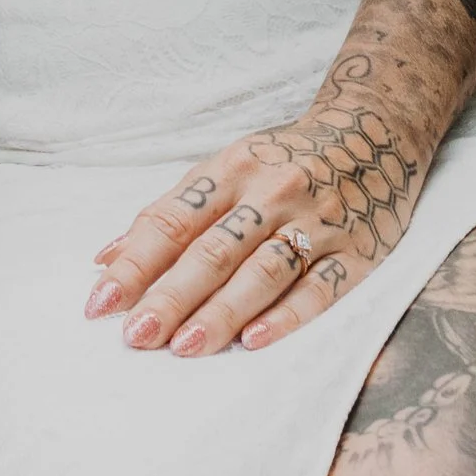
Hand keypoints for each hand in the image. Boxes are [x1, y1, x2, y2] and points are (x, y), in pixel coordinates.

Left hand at [85, 90, 429, 358]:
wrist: (376, 128)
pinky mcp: (358, 250)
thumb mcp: (226, 169)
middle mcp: (269, 192)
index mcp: (230, 169)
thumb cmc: (284, 160)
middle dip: (170, 295)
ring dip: (221, 311)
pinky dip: (287, 316)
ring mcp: (315, 220)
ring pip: (262, 270)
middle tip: (134, 337)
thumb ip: (172, 214)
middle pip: (213, 250)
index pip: (172, 220)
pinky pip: (320, 288)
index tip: (99, 304)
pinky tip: (255, 342)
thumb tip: (104, 260)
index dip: (134, 263)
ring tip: (184, 347)